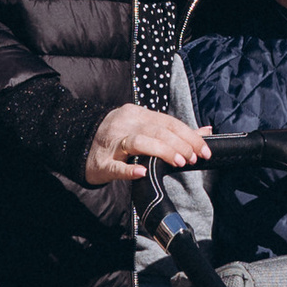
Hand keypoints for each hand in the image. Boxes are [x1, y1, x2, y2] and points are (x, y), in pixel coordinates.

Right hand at [82, 104, 210, 184]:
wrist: (80, 146)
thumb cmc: (118, 138)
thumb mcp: (145, 128)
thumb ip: (175, 131)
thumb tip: (206, 131)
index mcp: (139, 115)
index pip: (169, 122)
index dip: (189, 136)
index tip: (204, 150)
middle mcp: (126, 125)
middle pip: (157, 130)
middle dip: (180, 144)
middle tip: (194, 158)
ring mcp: (112, 143)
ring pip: (139, 142)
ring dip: (162, 151)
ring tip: (179, 162)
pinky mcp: (102, 163)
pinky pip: (116, 165)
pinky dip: (130, 169)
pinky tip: (142, 172)